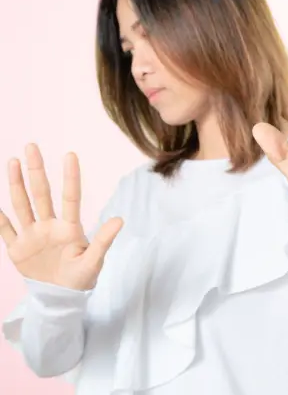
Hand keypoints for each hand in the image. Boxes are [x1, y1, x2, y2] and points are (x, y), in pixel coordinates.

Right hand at [0, 145, 122, 289]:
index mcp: (69, 228)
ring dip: (16, 184)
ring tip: (13, 162)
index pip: (70, 197)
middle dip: (36, 170)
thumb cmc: (81, 278)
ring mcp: (32, 235)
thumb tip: (120, 219)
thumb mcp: (94, 261)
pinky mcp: (17, 249)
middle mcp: (49, 226)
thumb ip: (103, 240)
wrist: (60, 297)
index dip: (70, 177)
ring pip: (22, 205)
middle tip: (31, 146)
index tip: (70, 155)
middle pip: (41, 193)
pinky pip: (5, 231)